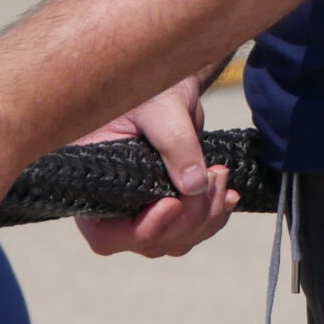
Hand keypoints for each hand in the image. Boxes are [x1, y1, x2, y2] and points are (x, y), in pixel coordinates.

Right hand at [72, 76, 241, 259]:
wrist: (170, 80)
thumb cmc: (151, 85)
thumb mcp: (159, 108)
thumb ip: (174, 142)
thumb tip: (194, 186)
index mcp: (94, 182)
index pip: (106, 235)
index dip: (140, 230)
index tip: (172, 204)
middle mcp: (115, 203)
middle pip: (148, 242)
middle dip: (186, 219)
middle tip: (212, 176)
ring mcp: (143, 207)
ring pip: (174, 241)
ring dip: (204, 219)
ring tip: (221, 176)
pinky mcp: (169, 204)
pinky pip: (191, 230)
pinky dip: (213, 217)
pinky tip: (229, 195)